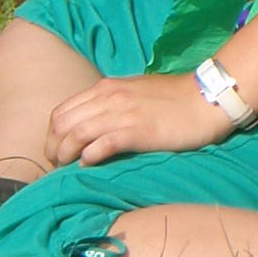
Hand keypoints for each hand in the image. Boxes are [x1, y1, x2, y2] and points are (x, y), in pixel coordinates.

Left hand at [45, 70, 236, 168]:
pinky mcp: (137, 132)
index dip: (52, 134)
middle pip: (62, 123)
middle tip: (57, 164)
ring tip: (66, 168)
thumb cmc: (172, 98)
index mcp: (105, 88)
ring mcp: (122, 114)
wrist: (205, 99)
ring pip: (76, 134)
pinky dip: (89, 156)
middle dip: (53, 146)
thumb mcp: (133, 92)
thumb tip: (91, 125)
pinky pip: (102, 144)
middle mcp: (108, 98)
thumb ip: (110, 104)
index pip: (62, 111)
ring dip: (65, 154)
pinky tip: (88, 165)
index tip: (55, 150)